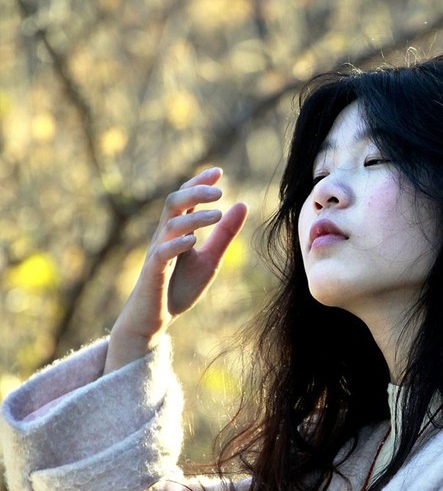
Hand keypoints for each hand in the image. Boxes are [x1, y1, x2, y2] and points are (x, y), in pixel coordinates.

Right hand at [104, 168, 247, 372]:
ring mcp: (157, 252)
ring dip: (194, 217)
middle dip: (194, 192)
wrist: (155, 319)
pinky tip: (192, 240)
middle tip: (219, 191)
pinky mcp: (152, 272)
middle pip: (174, 202)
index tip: (218, 172)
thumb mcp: (209, 259)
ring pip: (170, 224)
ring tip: (217, 215)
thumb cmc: (179, 288)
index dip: (198, 182)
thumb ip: (224, 234)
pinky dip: (176, 244)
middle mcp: (164, 235)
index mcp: (177, 230)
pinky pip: (161, 253)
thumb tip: (242, 204)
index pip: (185, 198)